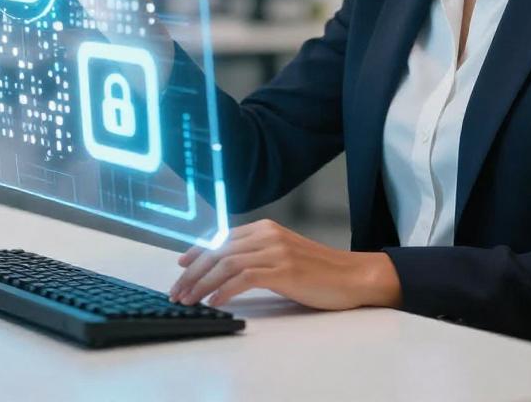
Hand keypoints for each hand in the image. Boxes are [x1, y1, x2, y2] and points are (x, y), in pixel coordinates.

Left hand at [168, 218, 402, 310]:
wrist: (353, 276)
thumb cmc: (318, 271)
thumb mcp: (283, 256)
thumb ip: (257, 255)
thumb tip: (226, 267)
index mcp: (265, 228)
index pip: (221, 237)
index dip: (197, 251)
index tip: (180, 265)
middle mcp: (267, 234)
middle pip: (218, 249)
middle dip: (193, 271)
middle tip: (177, 291)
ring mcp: (275, 251)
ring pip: (227, 263)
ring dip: (202, 283)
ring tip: (189, 300)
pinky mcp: (284, 270)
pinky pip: (244, 278)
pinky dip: (224, 290)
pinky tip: (214, 302)